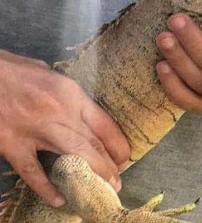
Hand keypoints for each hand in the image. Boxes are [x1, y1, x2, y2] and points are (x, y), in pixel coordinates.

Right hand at [0, 50, 129, 206]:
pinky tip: (59, 199)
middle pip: (92, 144)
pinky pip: (32, 171)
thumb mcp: (49, 73)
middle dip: (109, 166)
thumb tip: (79, 107)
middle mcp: (58, 112)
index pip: (104, 124)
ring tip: (103, 189)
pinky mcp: (11, 143)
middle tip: (117, 182)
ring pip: (72, 157)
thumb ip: (67, 93)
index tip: (124, 157)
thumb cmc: (13, 69)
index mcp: (69, 94)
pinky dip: (46, 187)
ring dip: (91, 175)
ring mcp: (34, 130)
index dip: (118, 144)